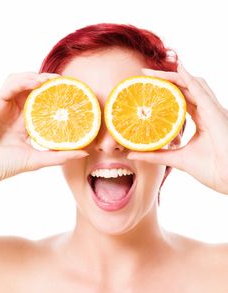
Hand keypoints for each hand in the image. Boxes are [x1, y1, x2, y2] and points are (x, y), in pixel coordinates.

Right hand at [0, 72, 88, 182]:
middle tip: (67, 82)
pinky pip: (10, 85)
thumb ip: (60, 156)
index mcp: (27, 124)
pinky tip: (38, 82)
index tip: (74, 96)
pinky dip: (24, 80)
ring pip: (22, 82)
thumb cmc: (5, 165)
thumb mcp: (37, 159)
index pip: (44, 106)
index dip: (57, 99)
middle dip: (50, 83)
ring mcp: (7, 106)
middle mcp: (17, 112)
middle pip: (34, 90)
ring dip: (38, 78)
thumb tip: (85, 152)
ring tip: (54, 80)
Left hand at [127, 62, 227, 194]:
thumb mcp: (177, 158)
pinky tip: (178, 68)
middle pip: (185, 88)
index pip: (182, 98)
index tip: (146, 88)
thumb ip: (155, 155)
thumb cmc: (210, 169)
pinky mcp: (215, 112)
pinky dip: (189, 79)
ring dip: (173, 75)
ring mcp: (213, 110)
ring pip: (192, 84)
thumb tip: (131, 153)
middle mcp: (207, 111)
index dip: (166, 90)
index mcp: (202, 120)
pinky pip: (201, 90)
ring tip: (152, 72)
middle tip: (144, 74)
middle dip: (166, 79)